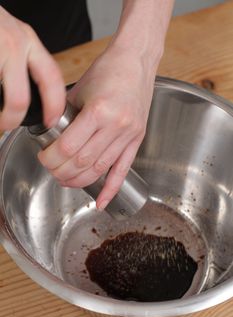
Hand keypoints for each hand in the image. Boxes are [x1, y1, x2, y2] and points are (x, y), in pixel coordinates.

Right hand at [0, 6, 64, 129]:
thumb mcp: (13, 36)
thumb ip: (24, 61)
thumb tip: (29, 98)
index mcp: (27, 41)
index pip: (52, 78)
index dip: (55, 105)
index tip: (51, 121)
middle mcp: (13, 44)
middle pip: (19, 99)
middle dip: (12, 119)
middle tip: (6, 125)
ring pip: (5, 98)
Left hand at [38, 46, 155, 208]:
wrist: (136, 61)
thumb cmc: (108, 70)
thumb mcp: (80, 89)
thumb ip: (65, 115)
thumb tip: (51, 136)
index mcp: (99, 111)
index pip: (69, 148)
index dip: (52, 158)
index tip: (44, 158)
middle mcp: (116, 126)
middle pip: (83, 162)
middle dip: (62, 172)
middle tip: (52, 171)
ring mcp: (129, 135)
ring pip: (101, 170)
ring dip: (80, 182)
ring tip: (67, 182)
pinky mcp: (137, 140)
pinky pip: (123, 170)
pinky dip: (111, 189)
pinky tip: (102, 203)